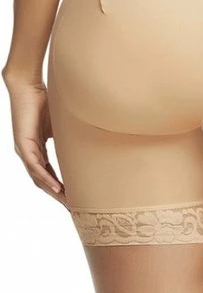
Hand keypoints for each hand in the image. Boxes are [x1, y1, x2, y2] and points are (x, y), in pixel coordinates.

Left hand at [3, 74, 66, 206]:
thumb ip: (69, 134)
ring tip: (68, 203)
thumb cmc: (45, 99)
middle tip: (74, 208)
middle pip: (43, 181)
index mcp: (37, 149)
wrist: (27, 85)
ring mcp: (24, 150)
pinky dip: (46, 178)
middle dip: (59, 195)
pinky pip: (35, 166)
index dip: (61, 186)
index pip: (49, 173)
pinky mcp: (23, 144)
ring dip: (54, 192)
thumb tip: (90, 138)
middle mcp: (29, 153)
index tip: (76, 196)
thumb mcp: (60, 122)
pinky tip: (57, 188)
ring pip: (39, 177)